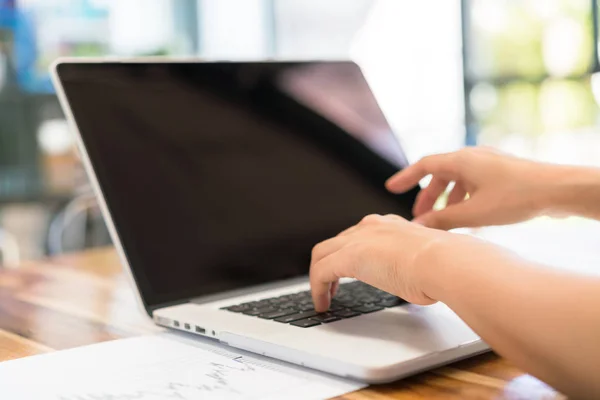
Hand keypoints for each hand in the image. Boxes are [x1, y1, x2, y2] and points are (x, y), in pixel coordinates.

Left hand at [309, 214, 452, 311]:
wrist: (445, 263)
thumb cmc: (446, 265)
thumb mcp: (428, 262)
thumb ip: (416, 266)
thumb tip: (419, 283)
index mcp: (391, 225)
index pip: (360, 234)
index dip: (350, 252)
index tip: (350, 268)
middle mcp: (372, 226)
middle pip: (337, 241)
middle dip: (330, 261)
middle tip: (331, 283)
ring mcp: (359, 239)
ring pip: (323, 253)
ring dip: (319, 275)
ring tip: (324, 296)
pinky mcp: (348, 256)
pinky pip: (321, 271)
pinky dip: (317, 288)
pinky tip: (323, 303)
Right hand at [386, 147, 564, 229]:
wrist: (558, 191)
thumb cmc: (517, 197)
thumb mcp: (473, 213)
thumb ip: (442, 219)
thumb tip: (419, 225)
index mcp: (462, 160)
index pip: (424, 165)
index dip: (406, 177)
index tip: (391, 188)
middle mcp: (473, 157)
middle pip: (441, 175)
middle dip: (428, 196)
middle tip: (419, 216)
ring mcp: (489, 164)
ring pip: (459, 181)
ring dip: (448, 201)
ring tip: (445, 222)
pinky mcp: (502, 174)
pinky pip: (474, 185)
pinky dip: (465, 200)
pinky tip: (470, 221)